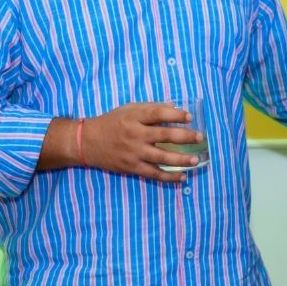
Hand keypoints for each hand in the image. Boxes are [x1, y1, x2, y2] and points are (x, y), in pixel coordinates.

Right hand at [77, 102, 202, 182]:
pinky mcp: (132, 167)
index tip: (190, 117)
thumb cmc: (111, 122)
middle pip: (164, 136)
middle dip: (185, 137)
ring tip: (196, 160)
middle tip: (200, 137)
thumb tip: (174, 108)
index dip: (176, 115)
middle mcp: (135, 134)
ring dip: (181, 160)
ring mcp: (134, 153)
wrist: (87, 142)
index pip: (158, 113)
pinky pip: (154, 174)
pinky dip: (169, 177)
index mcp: (134, 117)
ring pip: (162, 158)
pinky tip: (182, 177)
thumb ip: (150, 109)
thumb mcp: (128, 109)